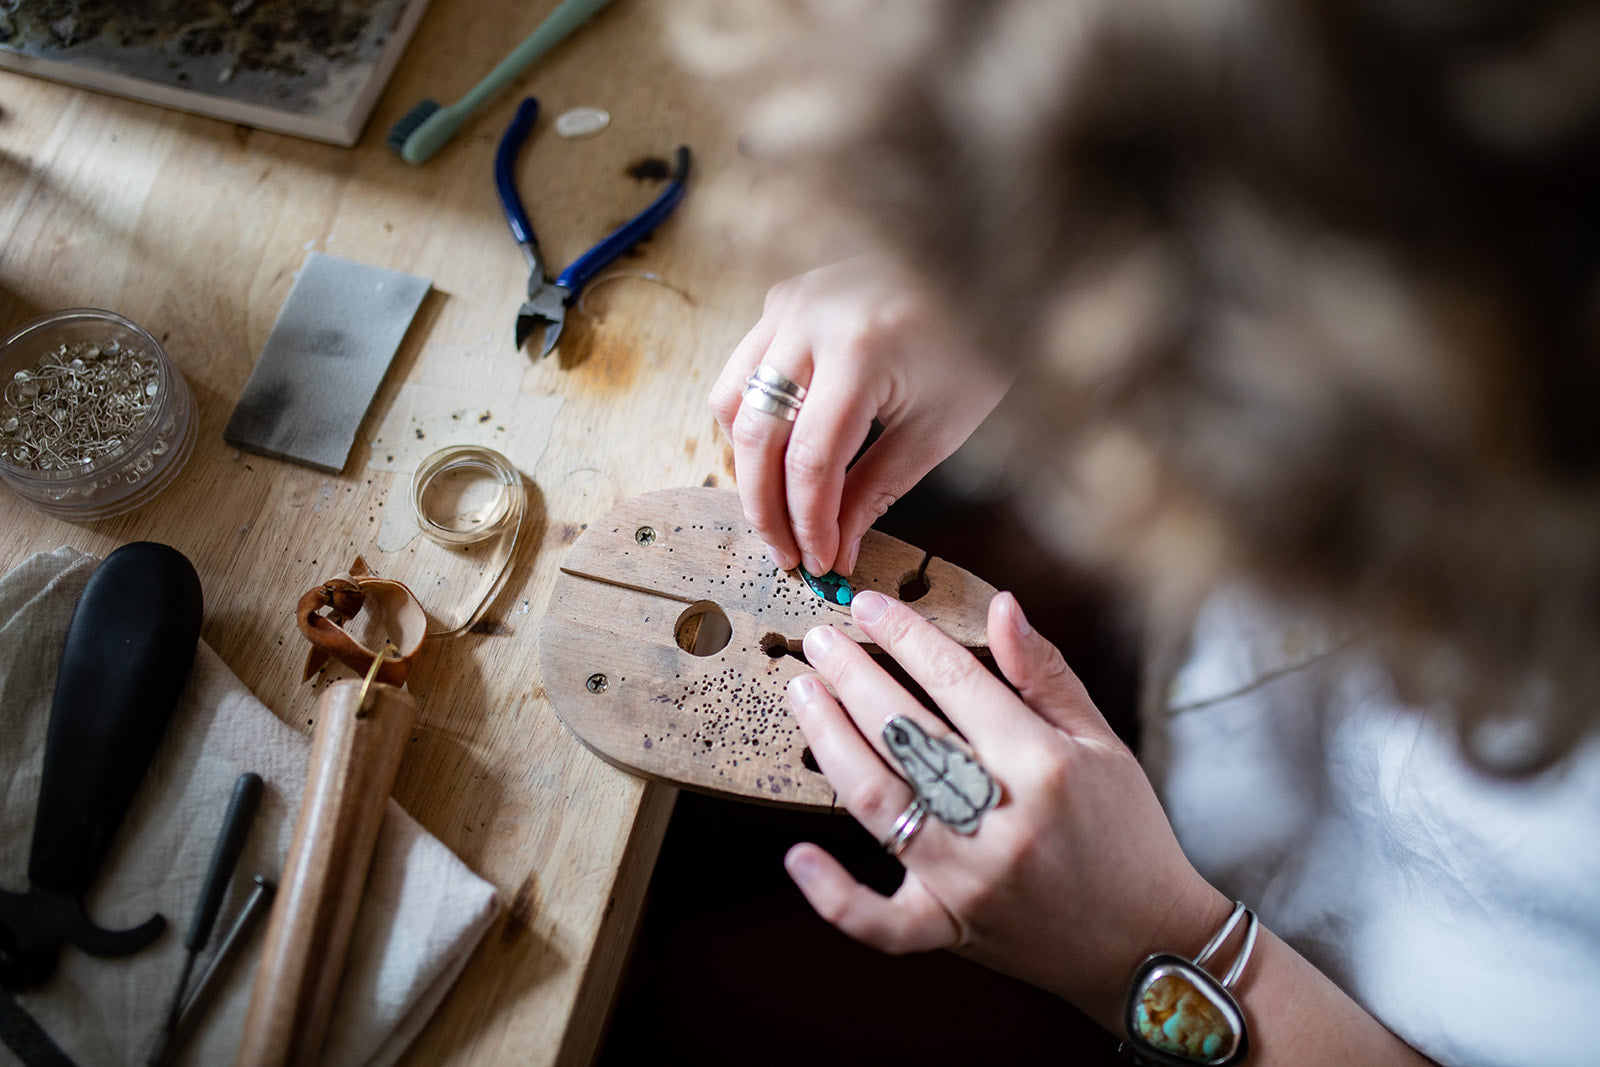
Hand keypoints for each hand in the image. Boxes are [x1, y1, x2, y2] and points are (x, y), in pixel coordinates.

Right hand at [709, 259, 1009, 576]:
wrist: (984, 266)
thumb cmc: (976, 342)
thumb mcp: (937, 428)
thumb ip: (875, 490)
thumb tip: (834, 547)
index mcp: (859, 351)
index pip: (811, 463)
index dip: (809, 524)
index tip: (821, 563)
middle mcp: (809, 320)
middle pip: (757, 438)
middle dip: (766, 509)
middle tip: (786, 554)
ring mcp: (789, 303)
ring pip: (732, 403)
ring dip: (748, 466)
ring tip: (778, 510)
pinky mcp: (783, 298)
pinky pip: (743, 370)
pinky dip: (751, 421)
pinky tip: (780, 454)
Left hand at [783, 589, 1227, 1028]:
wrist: (1148, 943)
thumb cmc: (1125, 832)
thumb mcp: (1102, 743)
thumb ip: (1045, 674)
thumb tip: (1002, 606)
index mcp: (1042, 764)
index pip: (956, 681)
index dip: (906, 635)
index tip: (869, 605)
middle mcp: (999, 819)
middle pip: (904, 732)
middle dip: (853, 676)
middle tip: (819, 639)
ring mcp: (968, 880)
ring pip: (876, 802)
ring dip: (829, 741)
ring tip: (802, 693)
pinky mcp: (950, 929)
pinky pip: (881, 921)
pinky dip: (835, 894)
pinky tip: (798, 856)